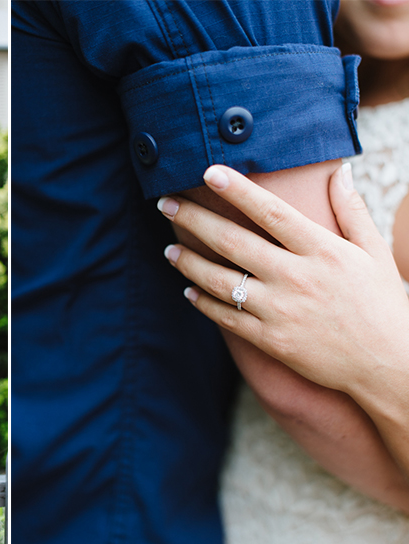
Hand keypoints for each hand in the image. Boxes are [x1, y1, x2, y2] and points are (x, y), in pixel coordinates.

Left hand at [157, 163, 408, 399]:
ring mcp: (280, 311)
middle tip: (165, 203)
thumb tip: (339, 170)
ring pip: (220, 281)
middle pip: (232, 242)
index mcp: (323, 250)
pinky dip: (203, 302)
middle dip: (193, 219)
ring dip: (188, 262)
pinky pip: (226, 318)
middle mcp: (297, 278)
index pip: (271, 212)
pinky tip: (189, 290)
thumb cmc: (383, 304)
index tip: (208, 171)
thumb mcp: (374, 252)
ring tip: (169, 249)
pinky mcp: (271, 340)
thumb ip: (352, 210)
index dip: (237, 190)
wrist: (389, 365)